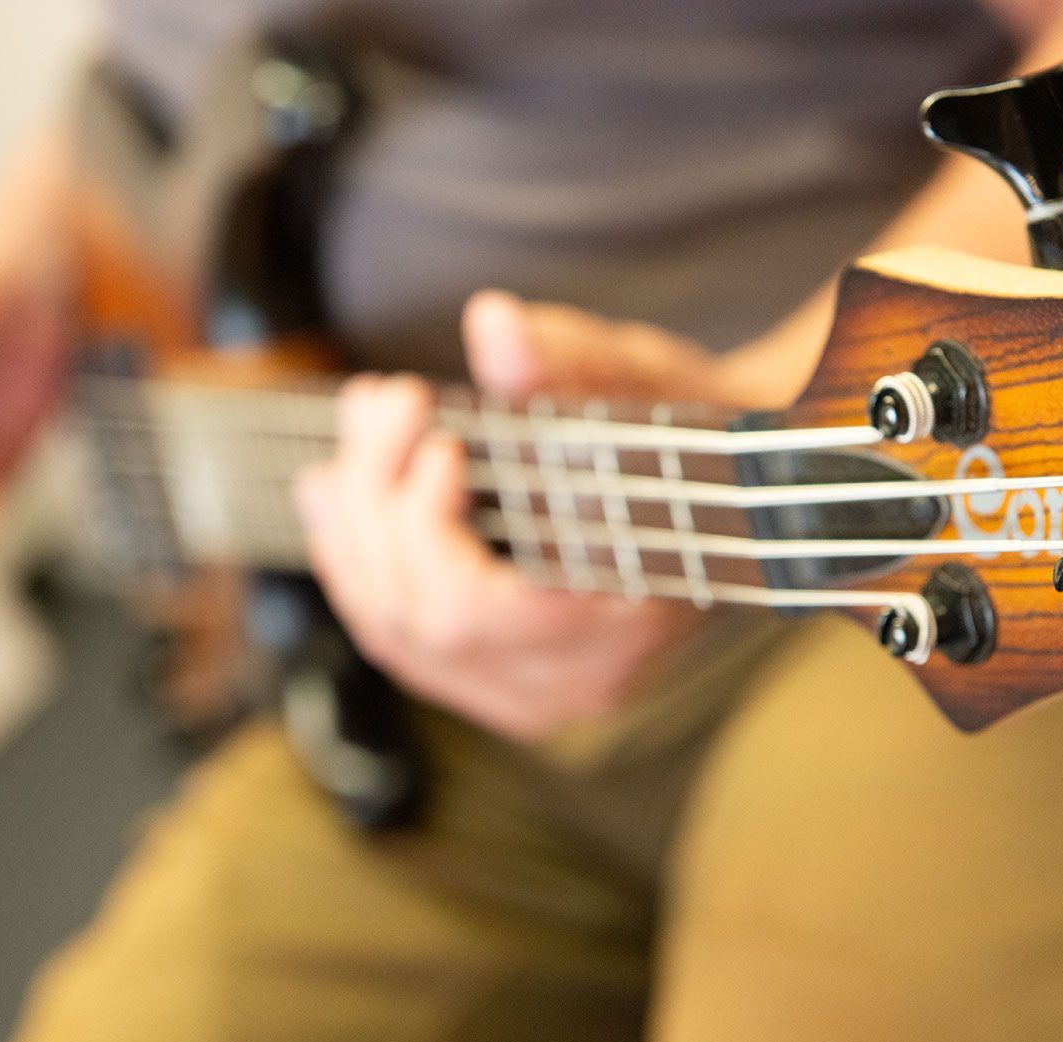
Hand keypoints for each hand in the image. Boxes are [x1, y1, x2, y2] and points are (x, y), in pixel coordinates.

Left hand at [294, 291, 730, 740]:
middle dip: (380, 504)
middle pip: (421, 623)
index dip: (430, 531)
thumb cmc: (692, 440)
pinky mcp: (492, 681)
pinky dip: (355, 562)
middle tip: (387, 400)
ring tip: (359, 427)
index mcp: (627, 627)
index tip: (441, 442)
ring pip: (393, 634)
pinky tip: (337, 489)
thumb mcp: (648, 386)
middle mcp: (571, 685)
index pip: (482, 614)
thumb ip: (574, 362)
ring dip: (354, 526)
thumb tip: (495, 324)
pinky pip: (396, 640)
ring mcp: (527, 695)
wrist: (725, 500)